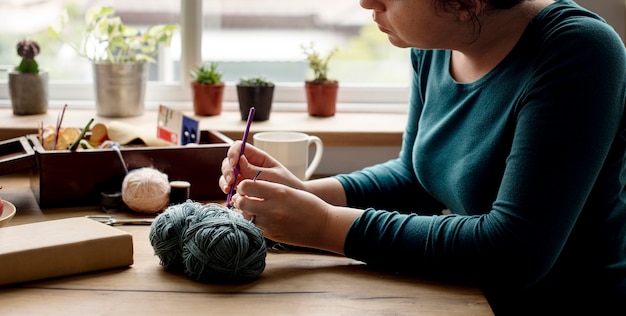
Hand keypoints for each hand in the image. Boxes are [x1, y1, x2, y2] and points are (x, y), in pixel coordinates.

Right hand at [219, 140, 303, 193]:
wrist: (292, 201)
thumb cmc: (286, 185)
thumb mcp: (273, 176)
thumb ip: (256, 171)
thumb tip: (240, 161)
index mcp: (257, 157)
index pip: (239, 147)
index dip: (233, 153)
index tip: (234, 164)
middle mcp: (247, 165)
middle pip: (229, 161)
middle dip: (227, 170)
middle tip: (231, 181)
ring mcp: (243, 176)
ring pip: (226, 174)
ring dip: (224, 180)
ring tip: (228, 189)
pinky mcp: (241, 187)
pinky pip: (228, 186)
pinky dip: (226, 190)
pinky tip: (230, 195)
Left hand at [232, 179, 362, 253]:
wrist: (323, 226)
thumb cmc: (309, 205)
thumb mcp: (289, 190)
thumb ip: (268, 188)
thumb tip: (246, 188)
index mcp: (278, 192)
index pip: (246, 185)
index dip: (243, 185)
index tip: (246, 186)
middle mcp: (272, 208)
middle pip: (241, 202)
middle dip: (240, 198)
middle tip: (245, 197)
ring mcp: (271, 224)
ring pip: (245, 216)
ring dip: (245, 211)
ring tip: (253, 208)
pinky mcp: (271, 236)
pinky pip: (253, 226)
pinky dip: (253, 222)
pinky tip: (261, 218)